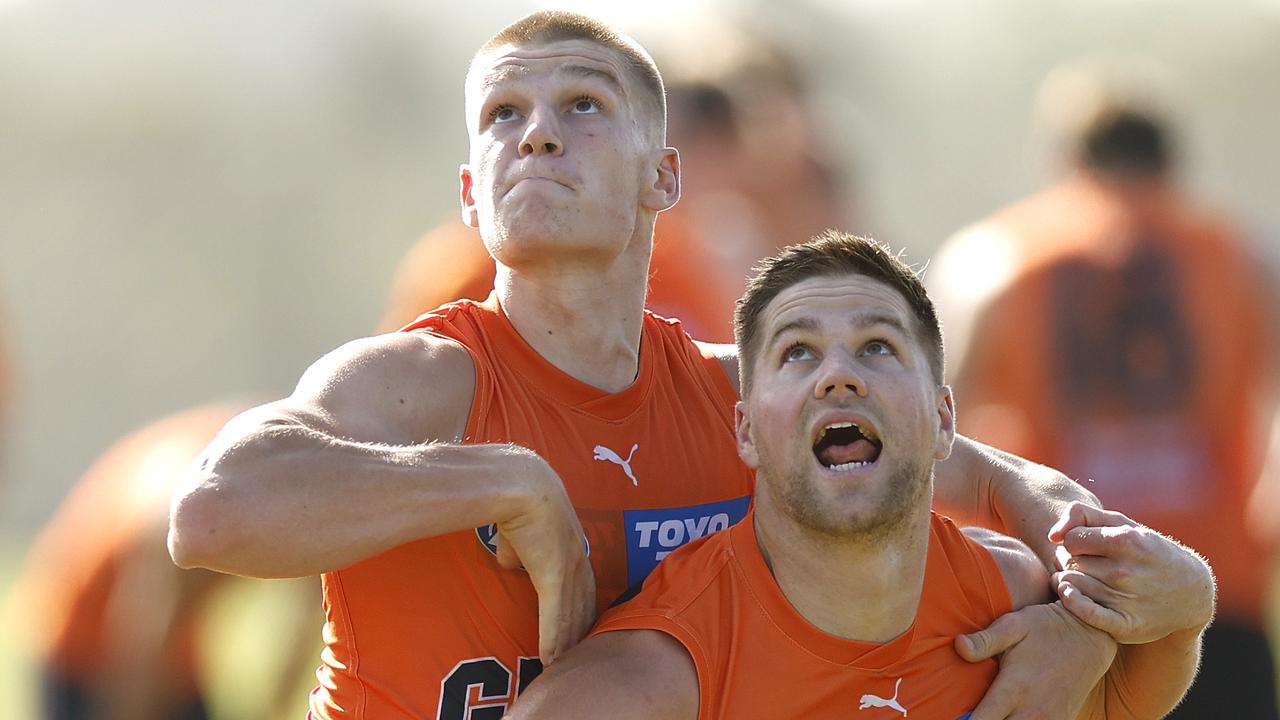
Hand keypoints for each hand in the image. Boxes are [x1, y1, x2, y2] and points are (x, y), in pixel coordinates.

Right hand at [495, 451, 596, 665]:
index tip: (582, 628)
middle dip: (583, 633)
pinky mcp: (554, 576)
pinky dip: (554, 640)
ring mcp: (570, 569)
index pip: (583, 586)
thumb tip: (511, 564)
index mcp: (573, 546)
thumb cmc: (517, 499)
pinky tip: (551, 660)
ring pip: (573, 617)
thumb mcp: (519, 532)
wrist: (520, 485)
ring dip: (569, 645)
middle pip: (585, 606)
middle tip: (580, 660)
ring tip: (564, 669)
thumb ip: (518, 551)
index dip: (582, 609)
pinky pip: (555, 616)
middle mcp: (578, 560)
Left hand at [957, 602, 1115, 719]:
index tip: (952, 719)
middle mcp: (1031, 711)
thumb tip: (958, 646)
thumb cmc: (1046, 628)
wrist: (1091, 635)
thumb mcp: (1015, 625)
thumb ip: (985, 640)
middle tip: (966, 717)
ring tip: (987, 715)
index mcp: (1013, 690)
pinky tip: (1011, 715)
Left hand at [1048, 502, 1214, 643]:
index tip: (1083, 547)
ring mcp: (1126, 600)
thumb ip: (1081, 515)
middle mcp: (1126, 571)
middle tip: (1083, 564)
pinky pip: (1084, 613)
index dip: (1072, 543)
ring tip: (1083, 578)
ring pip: (1071, 585)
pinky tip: (1070, 595)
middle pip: (1068, 563)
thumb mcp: (1121, 523)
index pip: (1070, 540)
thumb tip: (1052, 536)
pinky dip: (1072, 603)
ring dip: (1068, 581)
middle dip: (1069, 561)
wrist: (1189, 593)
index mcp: (1126, 541)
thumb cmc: (1145, 551)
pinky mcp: (1125, 625)